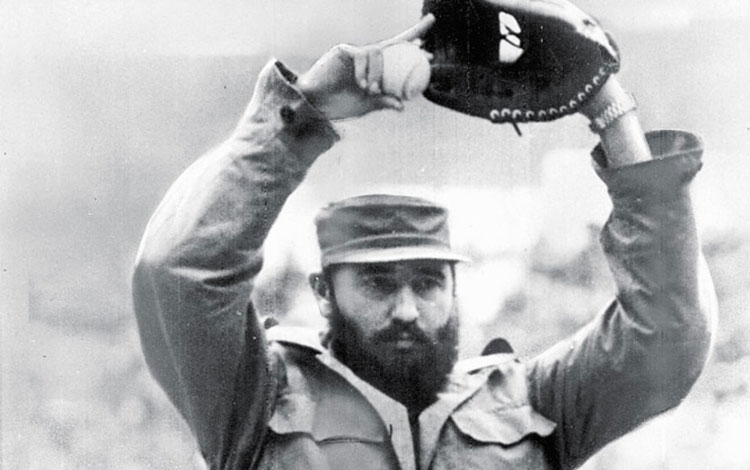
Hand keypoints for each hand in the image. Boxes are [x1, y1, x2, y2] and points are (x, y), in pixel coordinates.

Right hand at [296, 15, 434, 120]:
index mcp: (376, 70)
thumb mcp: (366, 106)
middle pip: (393, 43)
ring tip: (372, 90)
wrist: (316, 104)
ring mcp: (356, 52)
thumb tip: (402, 106)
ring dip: (378, 73)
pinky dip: (364, 71)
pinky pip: (361, 55)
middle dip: (412, 35)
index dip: (413, 55)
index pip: (398, 57)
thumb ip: (383, 102)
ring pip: (377, 52)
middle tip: (427, 39)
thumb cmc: (339, 104)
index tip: (431, 56)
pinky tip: (362, 84)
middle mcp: (368, 57)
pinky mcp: (343, 50)